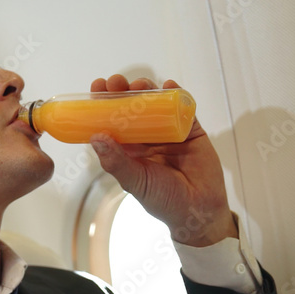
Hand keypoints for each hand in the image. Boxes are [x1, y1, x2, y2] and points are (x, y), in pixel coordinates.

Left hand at [89, 75, 236, 246]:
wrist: (198, 211)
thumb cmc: (164, 201)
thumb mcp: (135, 182)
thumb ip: (117, 162)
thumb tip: (96, 138)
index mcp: (129, 150)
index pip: (112, 122)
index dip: (103, 104)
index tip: (97, 87)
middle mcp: (147, 138)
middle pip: (132, 108)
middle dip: (122, 92)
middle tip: (115, 82)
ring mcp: (169, 132)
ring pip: (156, 104)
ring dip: (147, 90)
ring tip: (139, 84)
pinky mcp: (191, 130)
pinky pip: (183, 109)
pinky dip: (176, 95)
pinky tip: (169, 86)